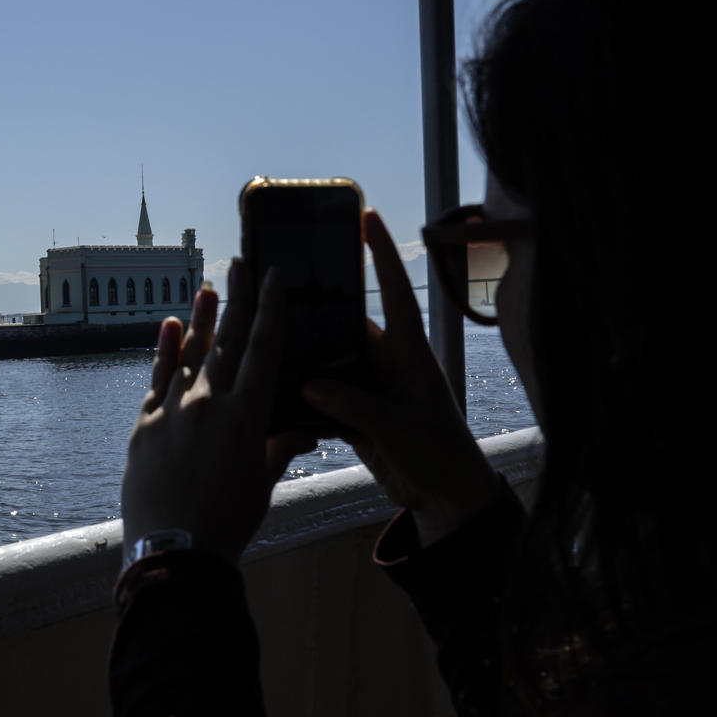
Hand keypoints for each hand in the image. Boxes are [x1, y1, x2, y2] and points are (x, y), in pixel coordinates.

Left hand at [121, 259, 318, 565]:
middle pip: (226, 342)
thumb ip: (277, 449)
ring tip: (208, 289)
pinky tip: (170, 327)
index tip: (274, 276)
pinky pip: (156, 379)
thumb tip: (302, 430)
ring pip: (189, 355)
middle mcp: (207, 405)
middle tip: (240, 264)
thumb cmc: (227, 523)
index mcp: (245, 417)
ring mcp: (171, 412)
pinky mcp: (143, 427)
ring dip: (201, 319)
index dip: (270, 310)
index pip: (263, 351)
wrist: (173, 551)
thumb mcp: (261, 484)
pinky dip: (164, 352)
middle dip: (236, 301)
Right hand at [301, 209, 503, 546]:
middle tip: (286, 283)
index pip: (395, 295)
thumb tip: (310, 385)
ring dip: (309, 355)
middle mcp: (390, 366)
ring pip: (333, 362)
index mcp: (410, 356)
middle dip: (322, 308)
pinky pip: (326, 396)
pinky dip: (306, 394)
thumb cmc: (439, 455)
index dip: (381, 257)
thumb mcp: (400, 428)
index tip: (367, 218)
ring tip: (271, 334)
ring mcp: (372, 390)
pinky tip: (277, 387)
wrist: (445, 499)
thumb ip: (355, 406)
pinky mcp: (358, 416)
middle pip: (350, 326)